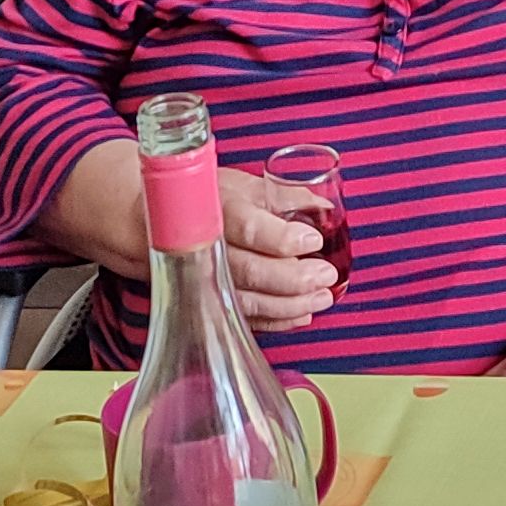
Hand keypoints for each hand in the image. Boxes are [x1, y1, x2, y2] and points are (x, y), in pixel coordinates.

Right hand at [213, 173, 339, 330]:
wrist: (179, 220)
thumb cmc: (216, 201)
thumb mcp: (248, 185)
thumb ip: (288, 197)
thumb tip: (325, 208)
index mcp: (220, 211)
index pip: (250, 229)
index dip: (283, 239)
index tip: (314, 240)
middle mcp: (209, 249)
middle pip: (250, 270)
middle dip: (294, 278)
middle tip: (325, 274)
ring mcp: (208, 279)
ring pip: (248, 300)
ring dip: (289, 304)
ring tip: (320, 297)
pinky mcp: (213, 300)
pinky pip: (244, 316)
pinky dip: (275, 320)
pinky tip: (301, 314)